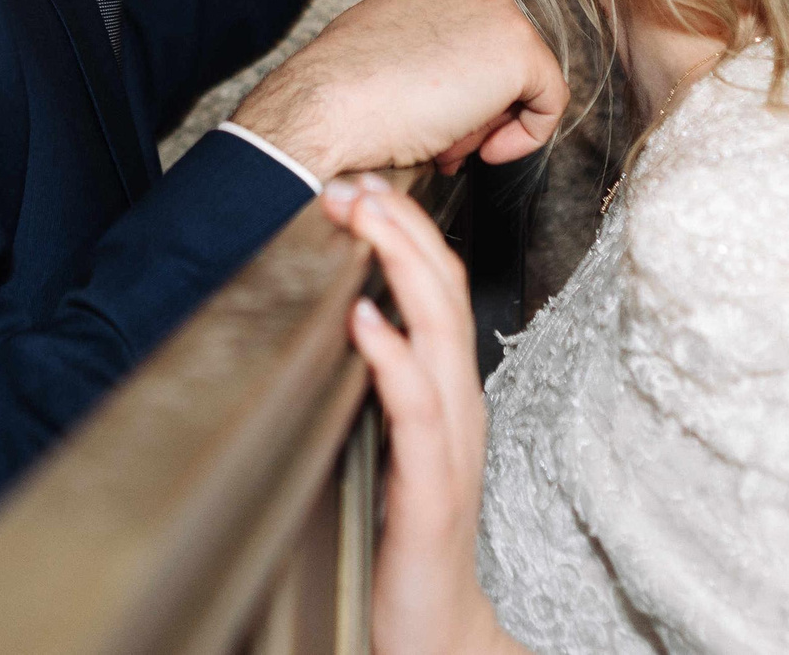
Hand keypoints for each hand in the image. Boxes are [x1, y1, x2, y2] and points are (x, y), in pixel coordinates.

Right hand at [230, 0, 565, 180]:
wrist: (327, 104)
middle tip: (444, 143)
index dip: (463, 88)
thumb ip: (427, 54)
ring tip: (447, 145)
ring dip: (489, 123)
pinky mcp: (519, 52)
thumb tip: (450, 87)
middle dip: (478, 108)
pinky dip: (527, 135)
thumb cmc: (343, 90)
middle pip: (503, 60)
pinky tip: (487, 151)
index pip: (478, 39)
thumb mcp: (388, 51)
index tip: (438, 118)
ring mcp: (500, 13)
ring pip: (522, 82)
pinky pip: (550, 102)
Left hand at [323, 175, 520, 654]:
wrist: (433, 633)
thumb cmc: (404, 544)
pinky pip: (419, 415)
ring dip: (402, 269)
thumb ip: (375, 388)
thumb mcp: (388, 446)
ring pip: (440, 336)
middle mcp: (457, 409)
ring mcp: (450, 449)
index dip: (406, 233)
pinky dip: (396, 361)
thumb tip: (331, 322)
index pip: (437, 292)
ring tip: (368, 220)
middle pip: (444, 295)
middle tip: (360, 179)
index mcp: (446, 394)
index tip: (361, 184)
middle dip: (404, 229)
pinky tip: (366, 324)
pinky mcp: (431, 493)